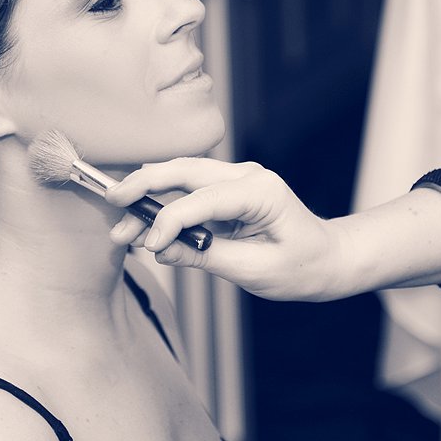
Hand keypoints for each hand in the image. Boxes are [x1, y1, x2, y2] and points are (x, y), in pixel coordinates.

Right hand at [105, 158, 350, 301]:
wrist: (329, 259)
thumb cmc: (302, 266)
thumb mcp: (254, 270)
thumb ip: (205, 256)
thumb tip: (161, 249)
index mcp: (260, 191)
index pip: (201, 198)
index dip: (169, 220)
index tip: (147, 245)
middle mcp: (246, 174)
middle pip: (183, 170)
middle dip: (144, 186)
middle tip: (111, 202)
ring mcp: (235, 178)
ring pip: (179, 174)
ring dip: (147, 194)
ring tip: (122, 224)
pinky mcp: (226, 190)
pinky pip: (187, 190)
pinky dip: (162, 202)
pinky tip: (142, 223)